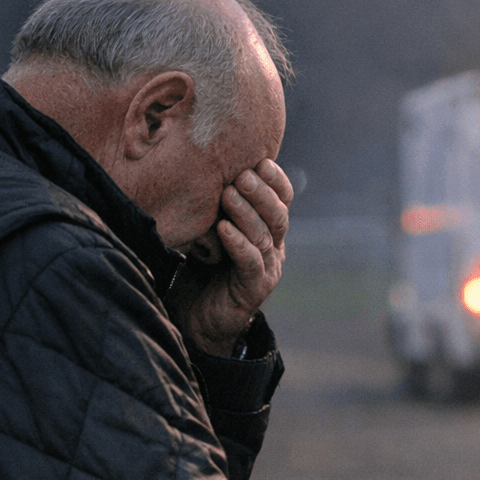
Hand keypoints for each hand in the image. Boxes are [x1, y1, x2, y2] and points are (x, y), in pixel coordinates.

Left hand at [172, 158, 292, 355]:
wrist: (196, 318)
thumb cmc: (200, 266)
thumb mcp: (208, 228)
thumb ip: (216, 204)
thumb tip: (201, 161)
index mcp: (267, 229)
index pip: (282, 200)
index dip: (276, 181)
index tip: (261, 160)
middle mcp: (274, 247)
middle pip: (278, 215)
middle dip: (261, 193)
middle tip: (241, 176)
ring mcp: (267, 269)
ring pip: (265, 236)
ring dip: (247, 213)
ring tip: (228, 195)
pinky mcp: (254, 289)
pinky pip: (251, 262)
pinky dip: (238, 244)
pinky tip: (223, 229)